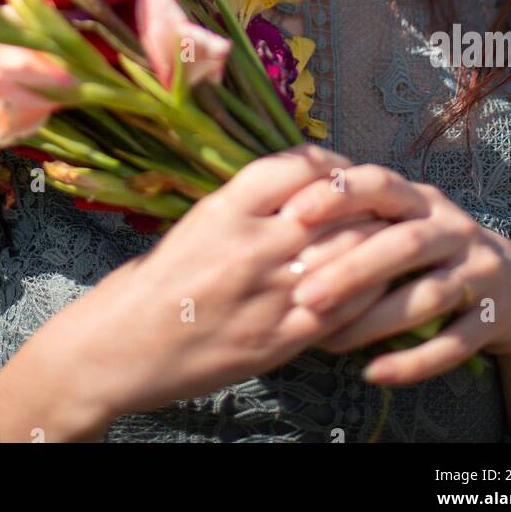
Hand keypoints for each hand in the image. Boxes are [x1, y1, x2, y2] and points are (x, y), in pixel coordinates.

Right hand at [22, 143, 387, 430]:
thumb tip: (311, 187)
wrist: (120, 347)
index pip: (300, 165)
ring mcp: (268, 294)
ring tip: (390, 244)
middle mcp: (251, 245)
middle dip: (369, 206)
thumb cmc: (156, 280)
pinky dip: (366, 297)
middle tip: (387, 206)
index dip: (335, 164)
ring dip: (377, 249)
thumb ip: (252, 203)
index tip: (348, 172)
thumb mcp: (198, 221)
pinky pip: (344, 311)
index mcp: (226, 207)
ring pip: (350, 257)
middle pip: (337, 210)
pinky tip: (371, 290)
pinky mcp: (279, 340)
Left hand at [279, 162, 510, 384]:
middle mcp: (454, 229)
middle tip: (303, 295)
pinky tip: (374, 373)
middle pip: (405, 243)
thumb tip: (277, 218)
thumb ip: (358, 214)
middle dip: (353, 269)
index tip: (293, 213)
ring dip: (376, 320)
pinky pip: (455, 343)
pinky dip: (414, 361)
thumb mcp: (404, 219)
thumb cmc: (434, 250)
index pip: (380, 183)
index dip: (338, 195)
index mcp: (422, 199)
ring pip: (429, 296)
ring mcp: (479, 272)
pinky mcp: (494, 318)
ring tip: (329, 342)